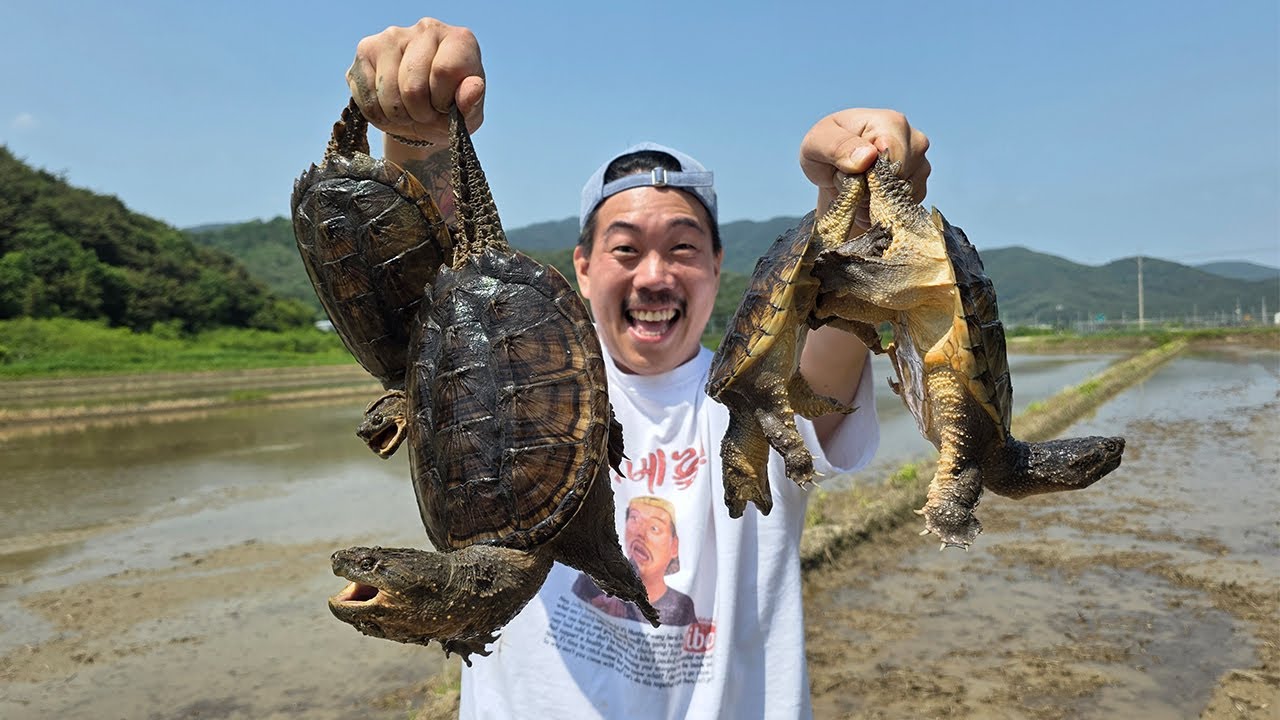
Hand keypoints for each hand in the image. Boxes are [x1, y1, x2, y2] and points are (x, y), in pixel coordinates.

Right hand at [347, 18, 485, 145]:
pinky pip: (367, 96)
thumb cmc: (449, 111)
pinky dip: (378, 114)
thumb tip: (473, 88)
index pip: (444, 71)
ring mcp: (393, 35)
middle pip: (413, 87)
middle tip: (424, 114)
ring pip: (388, 94)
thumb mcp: (467, 116)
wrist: (420, 115)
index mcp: (460, 40)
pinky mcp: (365, 49)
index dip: (441, 101)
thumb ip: (471, 103)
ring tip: (408, 112)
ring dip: (398, 116)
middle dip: (419, 113)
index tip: (444, 107)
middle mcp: (427, 28)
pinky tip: (389, 107)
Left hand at [799, 109, 930, 229]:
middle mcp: (914, 142)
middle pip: (898, 180)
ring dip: (873, 202)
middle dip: (869, 190)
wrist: (833, 167)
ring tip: (857, 187)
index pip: (892, 158)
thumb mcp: (817, 143)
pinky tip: (867, 197)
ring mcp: (921, 165)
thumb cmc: (824, 149)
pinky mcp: (919, 187)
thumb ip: (837, 146)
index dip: (869, 176)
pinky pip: (902, 208)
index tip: (850, 174)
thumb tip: (867, 156)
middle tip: (849, 180)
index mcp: (892, 123)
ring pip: (900, 197)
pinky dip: (880, 210)